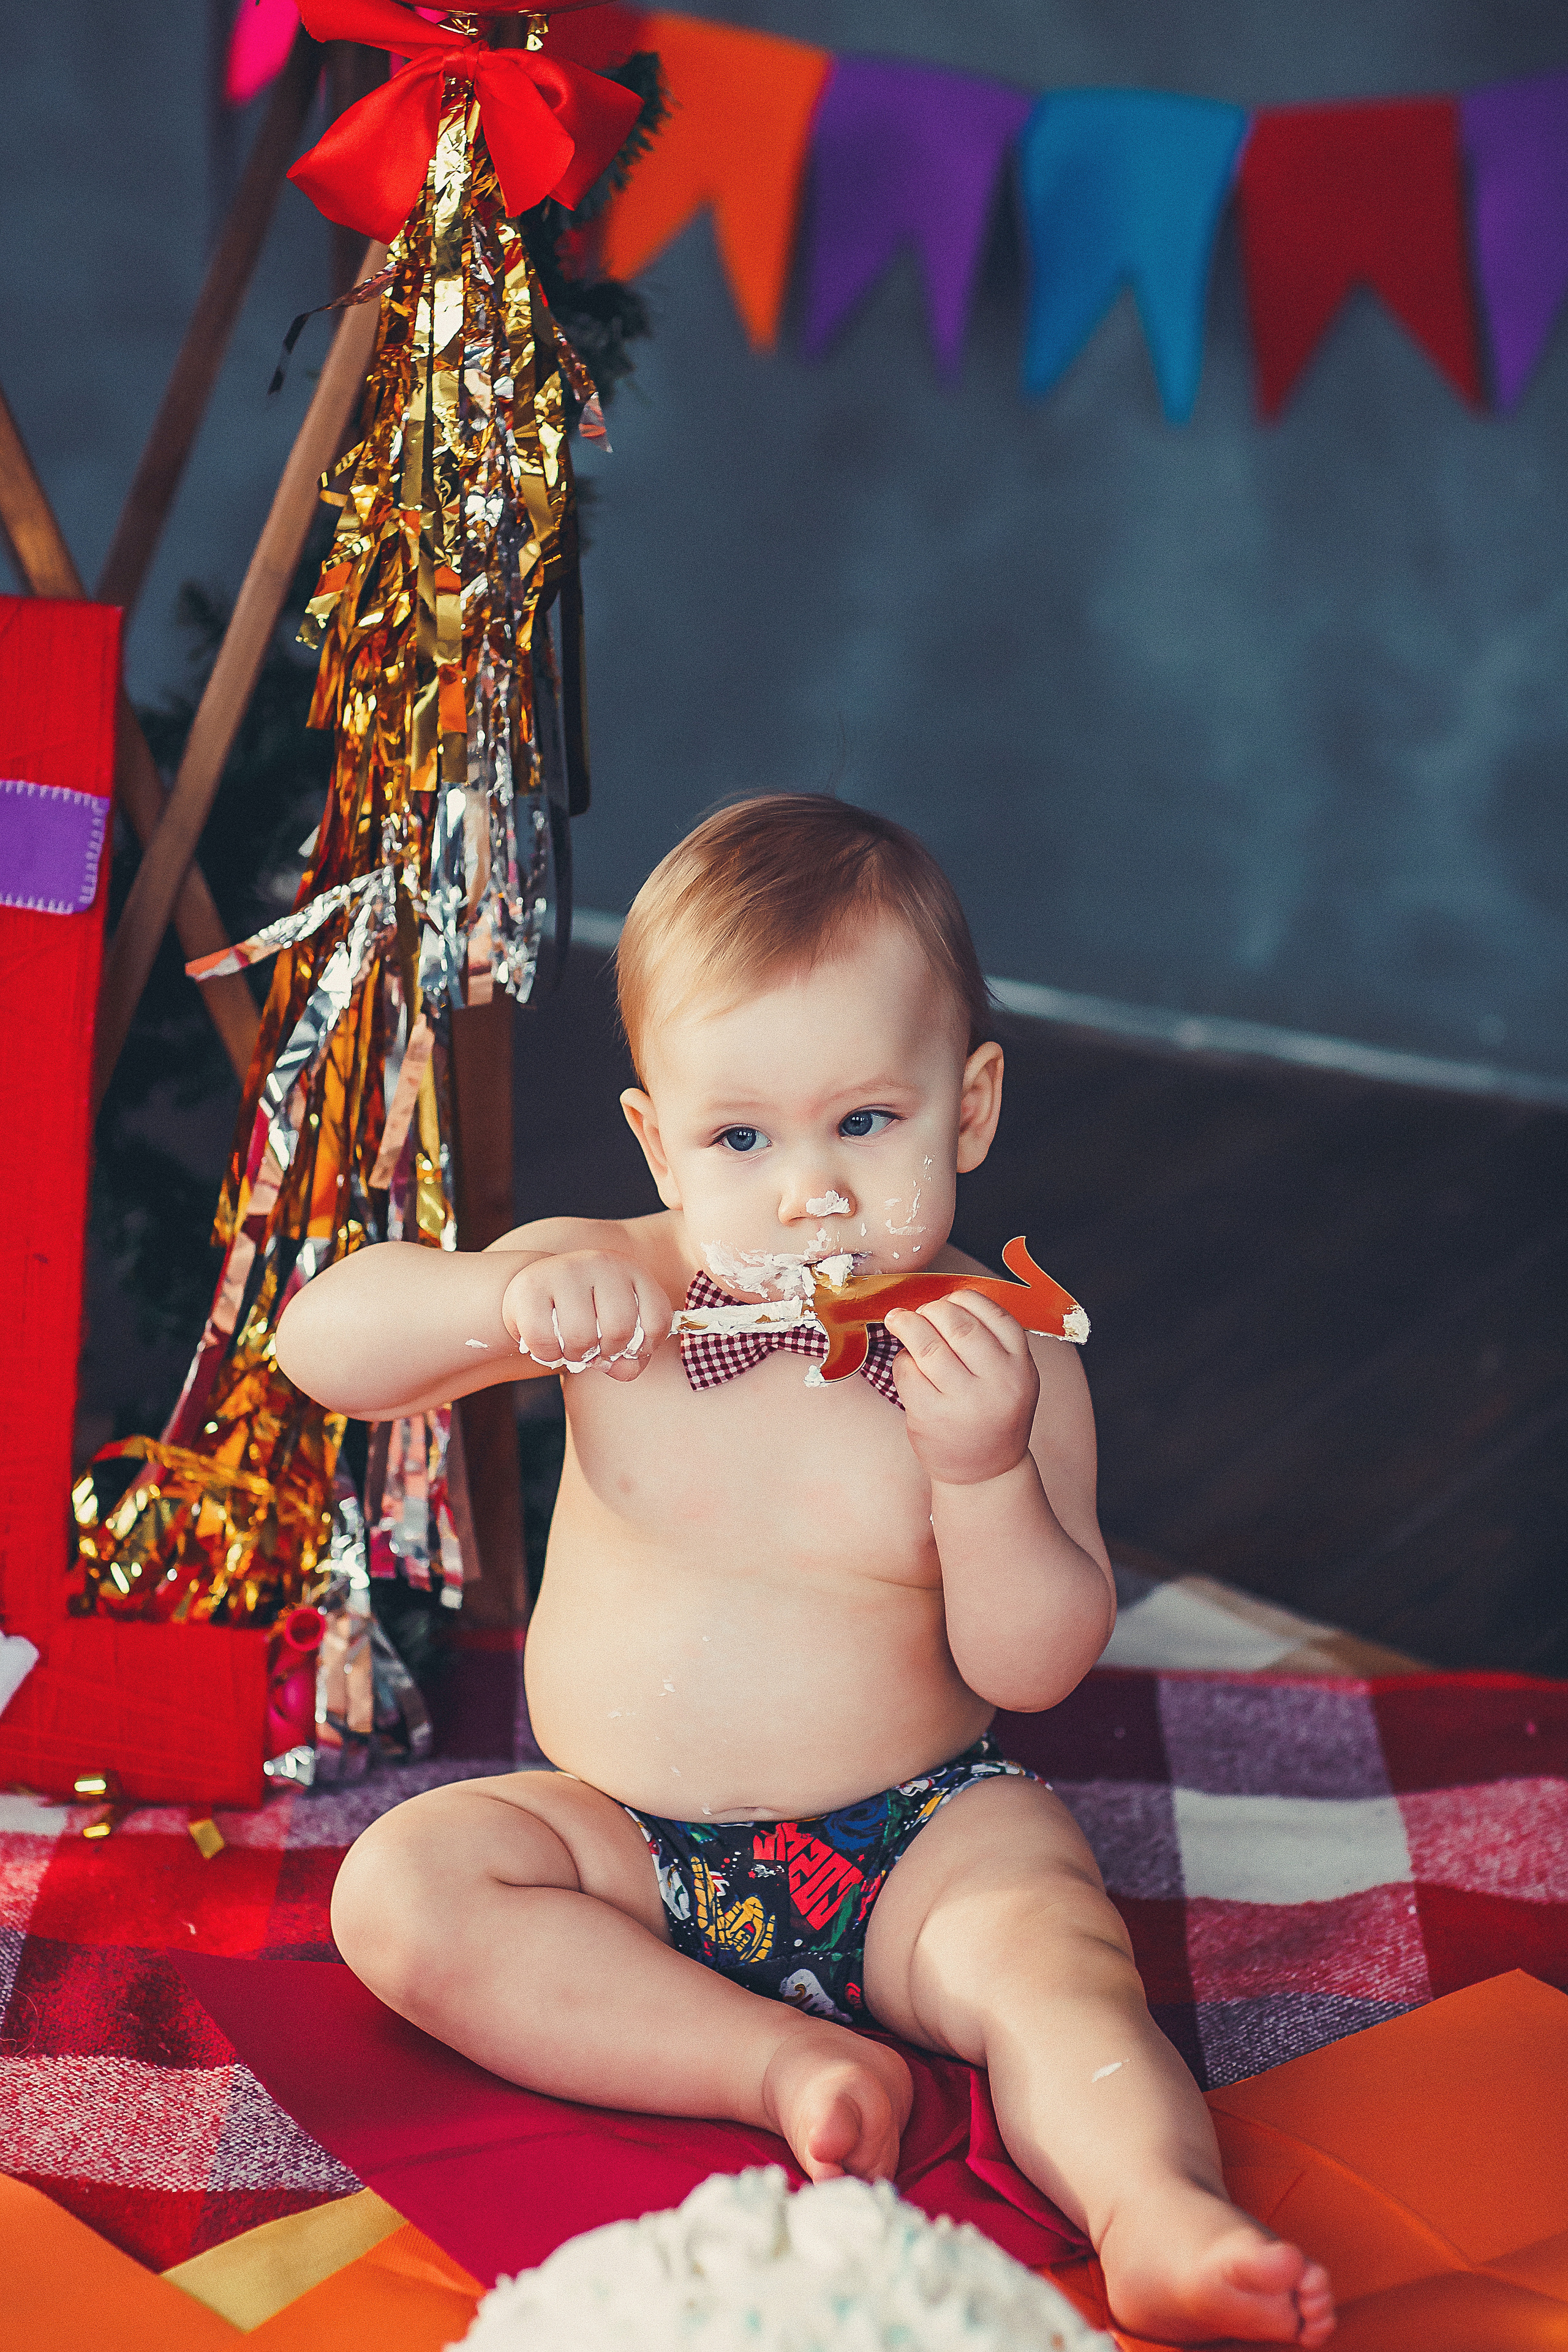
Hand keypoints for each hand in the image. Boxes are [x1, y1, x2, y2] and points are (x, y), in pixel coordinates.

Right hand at [500, 1251, 670, 1383]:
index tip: (628, 1349)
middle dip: (607, 1353)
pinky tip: (549, 1344)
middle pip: (619, 1330)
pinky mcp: (531, 1286)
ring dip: (576, 1356)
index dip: (644, 1347)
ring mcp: (566, 1270)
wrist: (537, 1288)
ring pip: (581, 1337)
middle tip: (594, 1350)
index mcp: (632, 1272)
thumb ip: (631, 1356)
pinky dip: (547, 1354)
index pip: (657, 1320)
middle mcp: (602, 1264)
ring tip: (571, 1346)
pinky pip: (544, 1340)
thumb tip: (624, 1369)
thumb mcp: (616, 1328)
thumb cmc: (585, 1314)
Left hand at [884, 1290, 1038, 1485]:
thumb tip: (946, 1299)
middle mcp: (998, 1383)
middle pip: (958, 1325)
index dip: (965, 1300)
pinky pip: (907, 1372)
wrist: (985, 1472)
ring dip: (908, 1325)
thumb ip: (991, 1342)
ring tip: (899, 1320)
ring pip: (928, 1345)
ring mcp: (964, 1402)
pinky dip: (902, 1361)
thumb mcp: (1011, 1377)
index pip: (995, 1315)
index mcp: (1022, 1367)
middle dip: (933, 1310)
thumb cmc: (992, 1415)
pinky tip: (907, 1364)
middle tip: (921, 1311)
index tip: (949, 1300)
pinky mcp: (931, 1416)